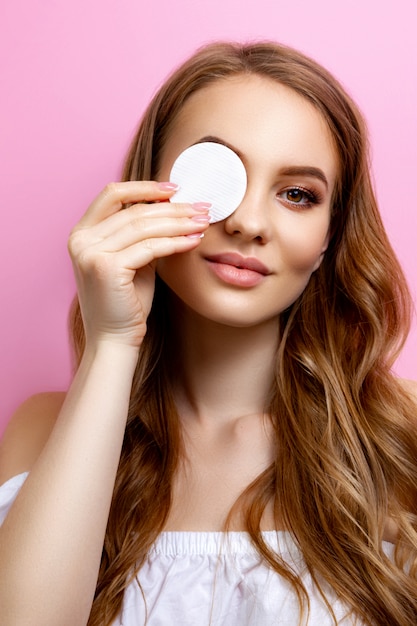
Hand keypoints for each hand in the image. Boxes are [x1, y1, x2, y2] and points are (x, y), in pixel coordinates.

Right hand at [68, 181, 209, 348]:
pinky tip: (194, 241)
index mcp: (82, 233)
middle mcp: (81, 239)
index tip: (175, 189)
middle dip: (172, 208)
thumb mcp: (132, 260)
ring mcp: (91, 253)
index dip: (145, 187)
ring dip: (179, 222)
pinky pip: (150, 247)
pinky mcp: (107, 268)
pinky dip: (176, 242)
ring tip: (203, 222)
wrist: (114, 339)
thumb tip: (174, 208)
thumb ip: (141, 234)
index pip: (112, 194)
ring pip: (144, 226)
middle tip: (201, 207)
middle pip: (134, 210)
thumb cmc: (126, 302)